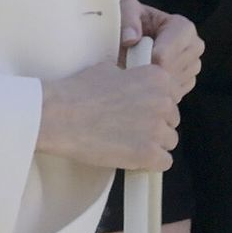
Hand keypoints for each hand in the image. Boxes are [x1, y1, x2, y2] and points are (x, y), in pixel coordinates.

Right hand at [37, 61, 178, 170]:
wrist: (59, 115)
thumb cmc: (79, 91)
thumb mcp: (110, 69)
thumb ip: (131, 76)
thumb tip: (132, 82)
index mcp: (158, 78)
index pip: (171, 96)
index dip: (155, 105)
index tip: (140, 111)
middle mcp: (163, 101)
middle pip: (171, 120)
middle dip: (155, 125)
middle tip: (130, 128)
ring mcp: (157, 129)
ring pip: (169, 141)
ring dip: (153, 144)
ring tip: (129, 143)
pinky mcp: (148, 154)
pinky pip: (164, 162)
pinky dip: (150, 163)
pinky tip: (132, 157)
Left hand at [119, 0, 203, 100]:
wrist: (132, 39)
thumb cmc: (131, 22)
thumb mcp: (126, 11)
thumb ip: (128, 19)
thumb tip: (131, 39)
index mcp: (184, 28)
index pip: (168, 54)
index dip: (149, 59)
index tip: (134, 59)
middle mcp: (194, 48)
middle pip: (171, 72)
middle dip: (149, 72)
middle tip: (131, 68)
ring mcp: (193, 68)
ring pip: (171, 87)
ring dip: (151, 83)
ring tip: (137, 71)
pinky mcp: (186, 84)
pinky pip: (171, 97)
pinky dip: (155, 92)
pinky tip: (144, 81)